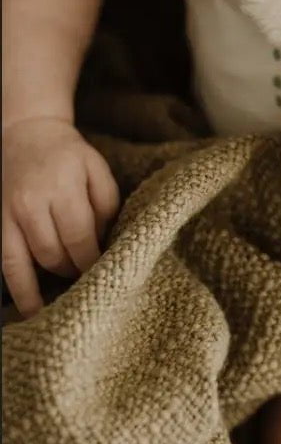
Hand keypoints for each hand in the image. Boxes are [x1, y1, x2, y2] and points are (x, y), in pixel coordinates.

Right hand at [1, 117, 119, 317]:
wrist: (25, 133)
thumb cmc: (67, 155)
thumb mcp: (96, 168)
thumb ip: (106, 203)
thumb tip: (106, 242)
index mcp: (64, 184)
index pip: (81, 236)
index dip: (93, 261)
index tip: (107, 275)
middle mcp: (33, 200)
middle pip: (56, 253)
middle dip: (75, 271)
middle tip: (89, 280)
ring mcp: (9, 213)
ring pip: (31, 262)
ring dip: (51, 281)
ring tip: (68, 294)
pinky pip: (7, 264)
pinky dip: (20, 291)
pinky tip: (31, 310)